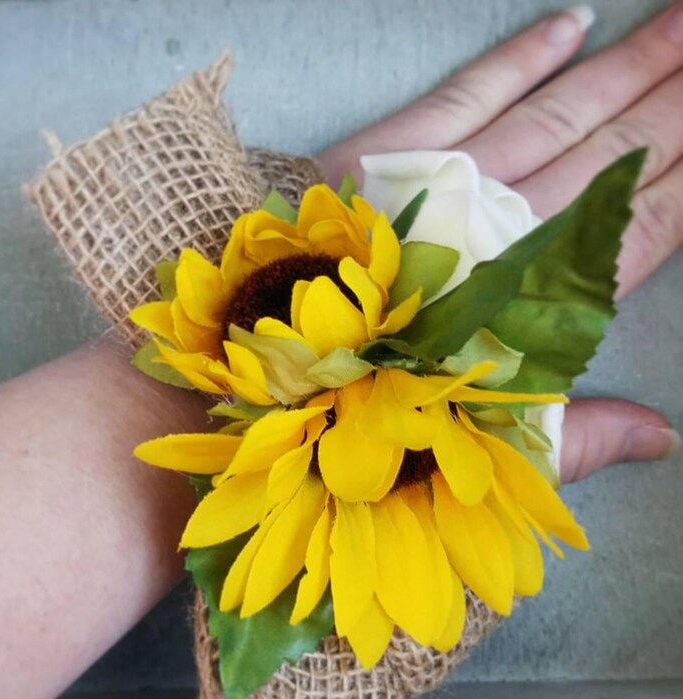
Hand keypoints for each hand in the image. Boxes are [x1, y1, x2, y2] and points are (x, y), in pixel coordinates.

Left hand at [316, 3, 682, 482]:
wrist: (267, 383)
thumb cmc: (375, 425)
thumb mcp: (487, 446)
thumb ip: (576, 435)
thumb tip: (661, 438)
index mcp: (542, 304)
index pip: (645, 224)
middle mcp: (510, 231)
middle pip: (617, 151)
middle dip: (675, 98)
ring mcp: (450, 184)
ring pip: (562, 111)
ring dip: (630, 64)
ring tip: (682, 21)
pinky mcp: (389, 155)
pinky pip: (470, 93)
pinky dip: (523, 58)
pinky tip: (572, 24)